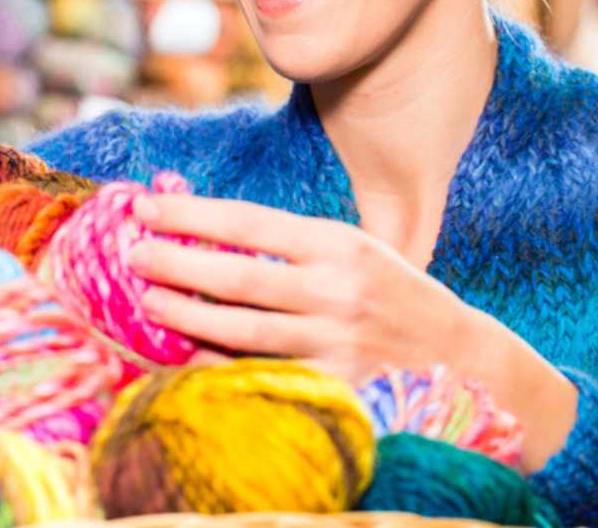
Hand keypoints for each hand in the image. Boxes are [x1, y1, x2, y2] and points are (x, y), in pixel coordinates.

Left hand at [128, 193, 576, 470]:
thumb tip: (206, 228)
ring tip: (148, 303)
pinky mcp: (334, 387)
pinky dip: (220, 365)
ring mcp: (334, 342)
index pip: (248, 223)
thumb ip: (291, 243)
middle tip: (132, 256)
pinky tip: (185, 355)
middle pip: (236, 276)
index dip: (190, 216)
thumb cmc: (392, 297)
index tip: (144, 210)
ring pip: (241, 331)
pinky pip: (261, 376)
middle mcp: (336, 290)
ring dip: (185, 317)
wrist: (465, 360)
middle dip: (175, 264)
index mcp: (338, 244)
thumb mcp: (354, 251)